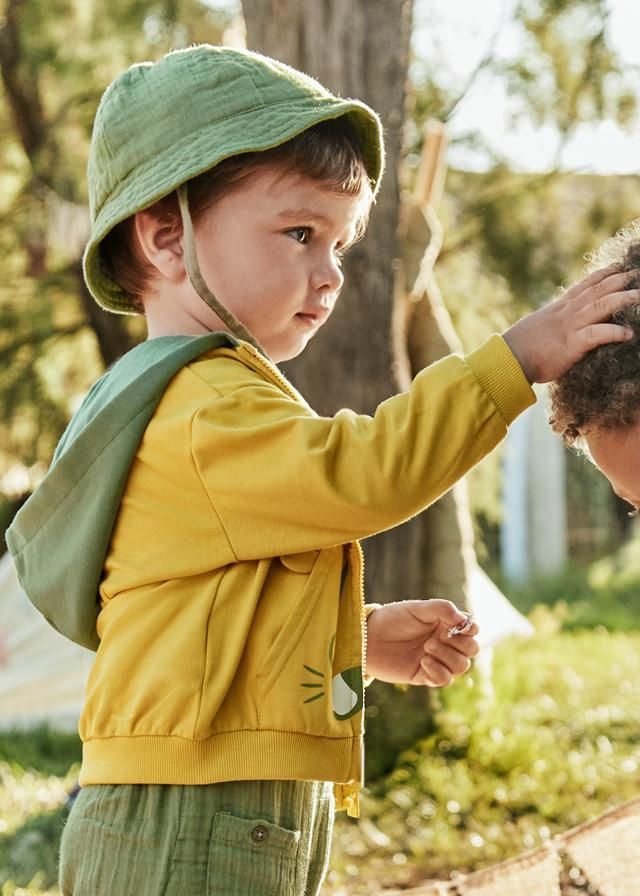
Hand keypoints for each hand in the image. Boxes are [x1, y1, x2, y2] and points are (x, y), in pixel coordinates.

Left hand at [365, 599, 478, 686]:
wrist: (368, 638)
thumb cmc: (392, 619)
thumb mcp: (417, 608)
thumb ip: (442, 609)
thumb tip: (465, 620)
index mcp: (445, 624)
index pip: (471, 630)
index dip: (471, 629)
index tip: (459, 626)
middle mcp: (444, 643)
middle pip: (471, 650)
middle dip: (461, 645)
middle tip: (440, 637)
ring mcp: (436, 660)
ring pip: (461, 666)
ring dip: (448, 657)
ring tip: (426, 647)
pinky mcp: (425, 676)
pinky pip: (445, 680)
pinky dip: (439, 671)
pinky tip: (423, 661)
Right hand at [503, 266, 638, 382]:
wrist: (509, 359)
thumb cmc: (521, 348)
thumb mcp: (538, 328)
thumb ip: (552, 323)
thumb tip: (557, 327)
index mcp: (560, 308)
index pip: (585, 285)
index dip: (604, 274)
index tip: (619, 266)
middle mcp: (567, 312)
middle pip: (598, 290)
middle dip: (620, 280)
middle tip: (637, 273)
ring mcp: (570, 327)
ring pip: (602, 306)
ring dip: (623, 299)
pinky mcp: (572, 345)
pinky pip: (596, 335)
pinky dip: (614, 332)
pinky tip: (629, 334)